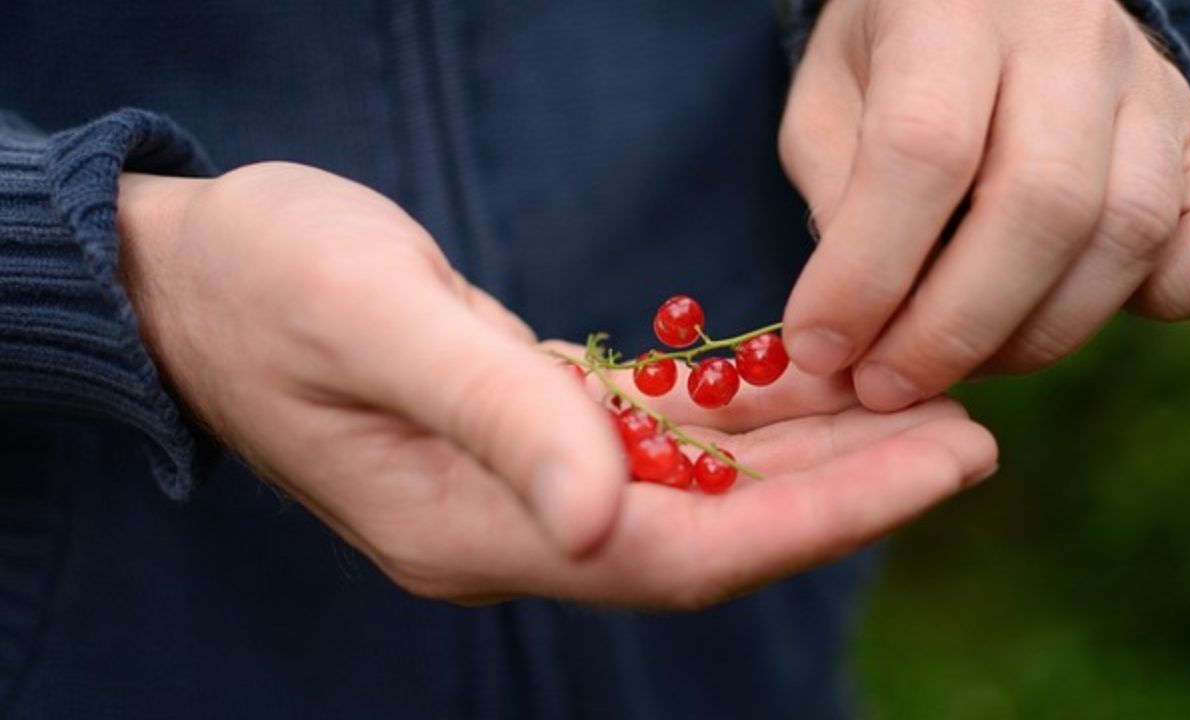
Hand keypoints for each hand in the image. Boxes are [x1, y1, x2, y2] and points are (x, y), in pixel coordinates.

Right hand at [116, 162, 995, 607]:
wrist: (186, 275)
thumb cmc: (265, 280)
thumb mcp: (370, 319)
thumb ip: (492, 414)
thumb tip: (603, 520)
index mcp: (476, 524)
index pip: (686, 549)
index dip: (823, 517)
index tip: (946, 464)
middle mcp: (514, 527)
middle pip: (715, 531)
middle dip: (850, 491)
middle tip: (975, 437)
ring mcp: (519, 488)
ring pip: (698, 488)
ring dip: (811, 454)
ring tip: (923, 407)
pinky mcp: (524, 436)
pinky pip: (657, 442)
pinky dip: (737, 416)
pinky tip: (809, 379)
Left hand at [779, 0, 1189, 411]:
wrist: (992, 1)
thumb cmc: (891, 64)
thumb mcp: (827, 106)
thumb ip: (836, 200)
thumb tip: (853, 329)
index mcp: (951, 10)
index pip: (923, 148)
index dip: (868, 271)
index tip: (821, 348)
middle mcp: (1069, 36)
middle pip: (1041, 204)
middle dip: (952, 329)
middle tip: (886, 385)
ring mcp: (1154, 86)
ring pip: (1129, 232)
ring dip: (1033, 334)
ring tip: (953, 361)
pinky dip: (1164, 298)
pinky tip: (1069, 311)